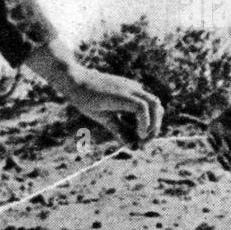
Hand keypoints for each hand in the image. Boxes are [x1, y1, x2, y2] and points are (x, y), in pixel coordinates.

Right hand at [26, 39, 164, 144]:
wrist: (73, 82)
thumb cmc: (87, 99)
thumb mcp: (107, 119)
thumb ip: (120, 131)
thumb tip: (132, 147)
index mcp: (132, 93)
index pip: (152, 108)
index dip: (152, 125)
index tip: (142, 141)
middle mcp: (134, 89)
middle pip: (157, 106)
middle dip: (155, 126)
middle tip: (145, 142)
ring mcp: (129, 90)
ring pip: (154, 104)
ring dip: (153, 124)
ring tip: (143, 138)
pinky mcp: (122, 94)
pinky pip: (142, 107)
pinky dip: (144, 122)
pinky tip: (138, 134)